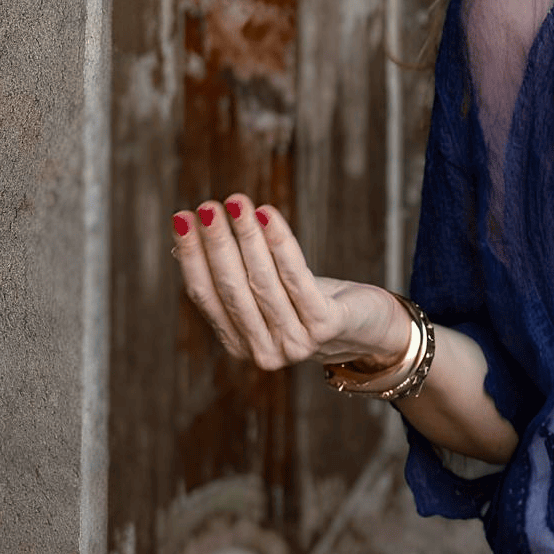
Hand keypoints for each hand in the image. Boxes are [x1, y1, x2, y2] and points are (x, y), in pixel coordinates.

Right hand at [171, 194, 407, 370]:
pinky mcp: (325, 325)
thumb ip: (232, 277)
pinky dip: (280, 243)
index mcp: (240, 344)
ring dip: (247, 237)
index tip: (181, 218)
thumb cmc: (313, 302)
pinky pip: (297, 277)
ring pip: (263, 281)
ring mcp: (295, 342)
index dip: (193, 256)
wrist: (371, 328)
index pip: (207, 296)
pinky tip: (269, 214)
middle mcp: (264, 351)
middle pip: (232, 289)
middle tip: (207, 207)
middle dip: (217, 244)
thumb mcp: (270, 291)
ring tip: (236, 202)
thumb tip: (184, 244)